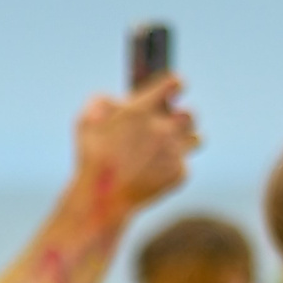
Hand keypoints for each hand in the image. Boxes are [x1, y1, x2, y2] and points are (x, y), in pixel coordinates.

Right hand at [74, 76, 198, 211]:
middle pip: (191, 114)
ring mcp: (174, 152)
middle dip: (181, 116)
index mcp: (142, 110)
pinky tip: (154, 171)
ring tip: (165, 146)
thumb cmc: (92, 158)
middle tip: (168, 124)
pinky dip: (172, 166)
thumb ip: (104, 101)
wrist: (104, 198)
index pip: (174, 84)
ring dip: (183, 140)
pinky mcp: (180, 173)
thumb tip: (121, 100)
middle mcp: (163, 128)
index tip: (176, 87)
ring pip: (196, 139)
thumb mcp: (86, 120)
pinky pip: (184, 163)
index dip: (176, 84)